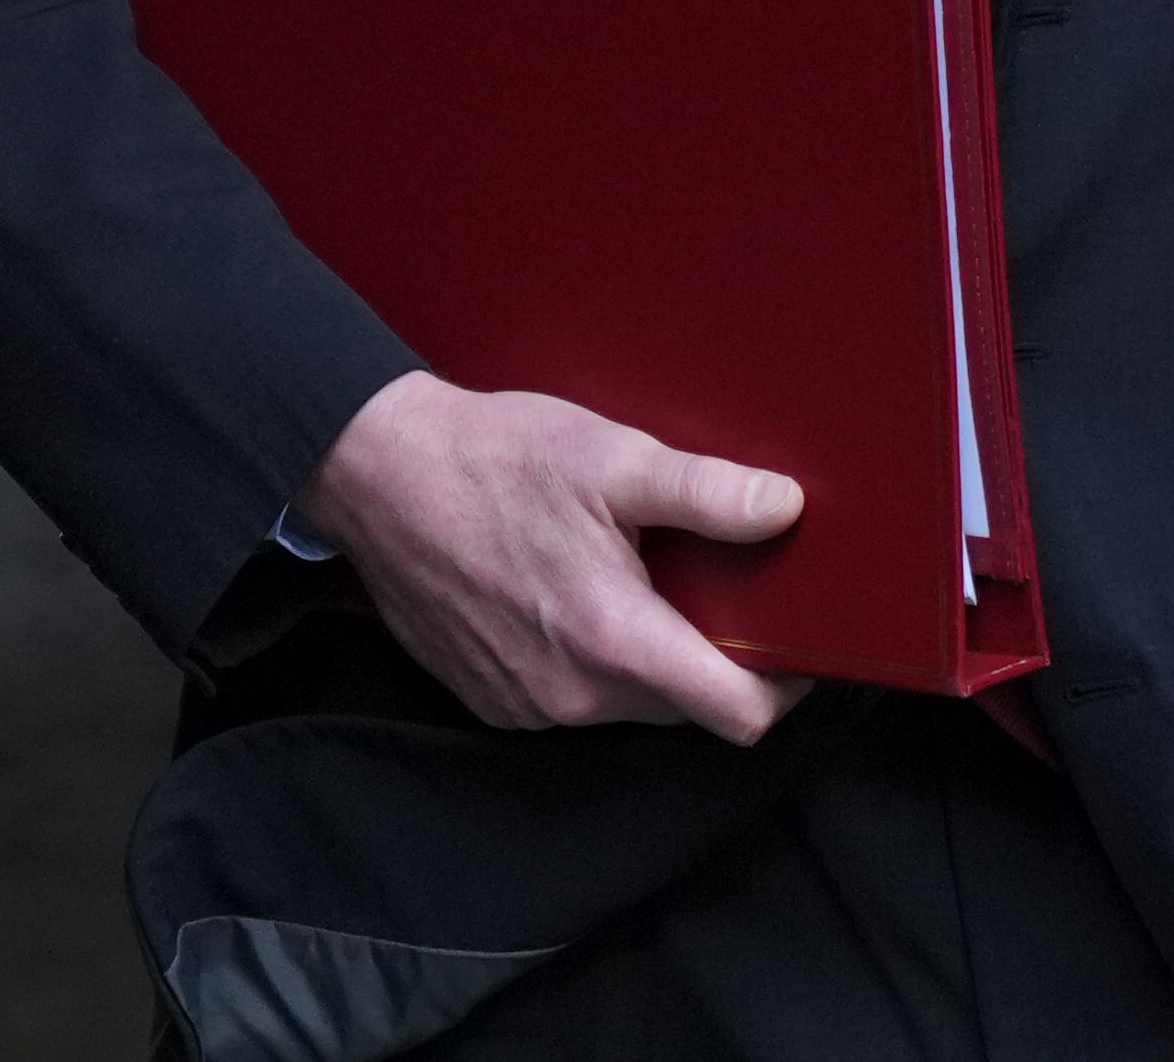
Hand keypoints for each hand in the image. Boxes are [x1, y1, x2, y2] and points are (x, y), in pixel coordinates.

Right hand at [291, 370, 810, 740]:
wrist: (378, 474)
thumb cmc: (493, 459)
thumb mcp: (614, 458)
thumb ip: (708, 492)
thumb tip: (785, 509)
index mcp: (614, 641)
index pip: (738, 716)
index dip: (784, 685)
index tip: (795, 639)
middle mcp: (573, 694)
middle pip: (686, 708)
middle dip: (713, 658)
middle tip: (714, 583)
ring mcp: (527, 705)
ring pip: (629, 704)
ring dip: (648, 656)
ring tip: (638, 578)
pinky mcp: (492, 701)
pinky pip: (572, 699)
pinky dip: (590, 661)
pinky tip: (573, 594)